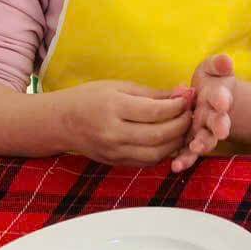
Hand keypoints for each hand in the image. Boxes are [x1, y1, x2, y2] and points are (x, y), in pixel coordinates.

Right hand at [53, 80, 191, 166]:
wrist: (60, 123)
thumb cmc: (89, 98)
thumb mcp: (119, 86)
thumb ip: (152, 93)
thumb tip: (183, 93)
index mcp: (113, 107)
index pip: (156, 111)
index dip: (178, 106)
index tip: (189, 98)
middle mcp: (114, 133)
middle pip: (159, 135)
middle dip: (182, 124)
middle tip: (191, 114)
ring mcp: (114, 152)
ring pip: (157, 153)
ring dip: (177, 142)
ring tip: (183, 128)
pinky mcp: (116, 163)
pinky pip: (147, 162)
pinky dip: (164, 152)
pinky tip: (169, 140)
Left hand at [171, 54, 235, 172]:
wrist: (212, 100)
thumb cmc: (212, 81)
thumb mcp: (215, 69)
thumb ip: (219, 64)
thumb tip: (226, 60)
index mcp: (218, 98)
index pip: (222, 98)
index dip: (223, 99)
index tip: (223, 102)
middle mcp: (214, 117)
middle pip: (219, 123)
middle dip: (220, 126)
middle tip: (221, 131)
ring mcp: (204, 132)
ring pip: (205, 141)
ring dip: (201, 146)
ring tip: (194, 150)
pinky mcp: (192, 143)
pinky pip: (189, 153)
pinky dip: (184, 160)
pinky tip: (175, 166)